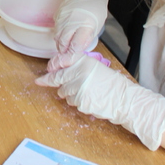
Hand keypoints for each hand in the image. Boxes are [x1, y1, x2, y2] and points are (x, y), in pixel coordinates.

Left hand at [36, 55, 164, 149]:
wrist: (125, 99)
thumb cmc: (111, 84)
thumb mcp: (95, 68)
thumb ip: (77, 68)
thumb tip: (58, 70)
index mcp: (83, 62)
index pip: (60, 64)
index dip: (50, 69)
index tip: (40, 74)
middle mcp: (78, 72)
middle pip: (57, 79)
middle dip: (48, 81)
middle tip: (39, 81)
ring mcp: (78, 87)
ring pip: (64, 92)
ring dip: (69, 93)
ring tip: (86, 92)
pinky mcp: (80, 101)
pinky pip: (72, 102)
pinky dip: (77, 102)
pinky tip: (89, 99)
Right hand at [47, 0, 107, 69]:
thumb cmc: (95, 3)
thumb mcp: (97, 22)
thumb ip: (88, 36)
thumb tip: (79, 49)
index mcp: (86, 23)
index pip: (76, 45)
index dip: (72, 56)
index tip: (69, 63)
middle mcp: (72, 20)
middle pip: (63, 43)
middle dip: (64, 53)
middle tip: (66, 60)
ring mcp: (63, 17)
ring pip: (57, 38)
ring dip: (61, 46)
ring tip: (65, 50)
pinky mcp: (57, 15)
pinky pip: (56, 30)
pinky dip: (59, 37)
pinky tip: (64, 38)